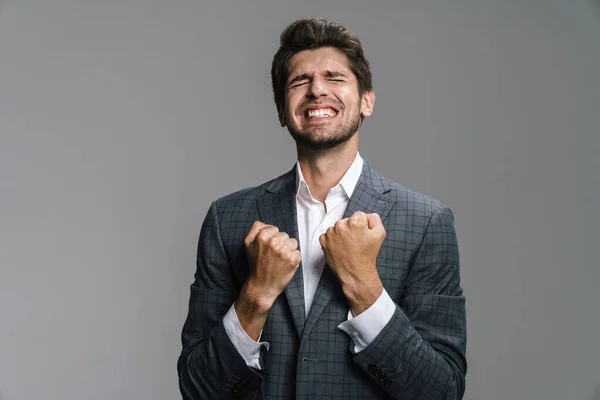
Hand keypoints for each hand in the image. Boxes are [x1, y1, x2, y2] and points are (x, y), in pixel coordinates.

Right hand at [235, 221, 300, 339]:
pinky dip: (294, 259)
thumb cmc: (256, 265)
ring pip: (293, 242)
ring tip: (280, 260)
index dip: (273, 238)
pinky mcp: (293, 260)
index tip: (268, 248)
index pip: (275, 229)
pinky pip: (298, 252)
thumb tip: (265, 223)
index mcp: (262, 237)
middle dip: (281, 243)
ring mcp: (284, 251)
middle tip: (274, 255)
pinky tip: (286, 265)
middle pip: (285, 235)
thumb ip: (255, 229)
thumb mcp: (248, 244)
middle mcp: (274, 242)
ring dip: (289, 250)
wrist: (262, 286)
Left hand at [319, 211, 385, 313]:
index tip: (362, 235)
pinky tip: (340, 247)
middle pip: (347, 221)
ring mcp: (331, 233)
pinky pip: (328, 235)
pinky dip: (333, 240)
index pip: (359, 215)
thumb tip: (368, 216)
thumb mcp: (380, 234)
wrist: (355, 273)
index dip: (363, 225)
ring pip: (337, 228)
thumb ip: (375, 219)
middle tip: (356, 242)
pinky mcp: (324, 241)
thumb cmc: (366, 256)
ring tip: (348, 246)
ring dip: (342, 234)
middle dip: (351, 229)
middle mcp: (341, 225)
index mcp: (354, 222)